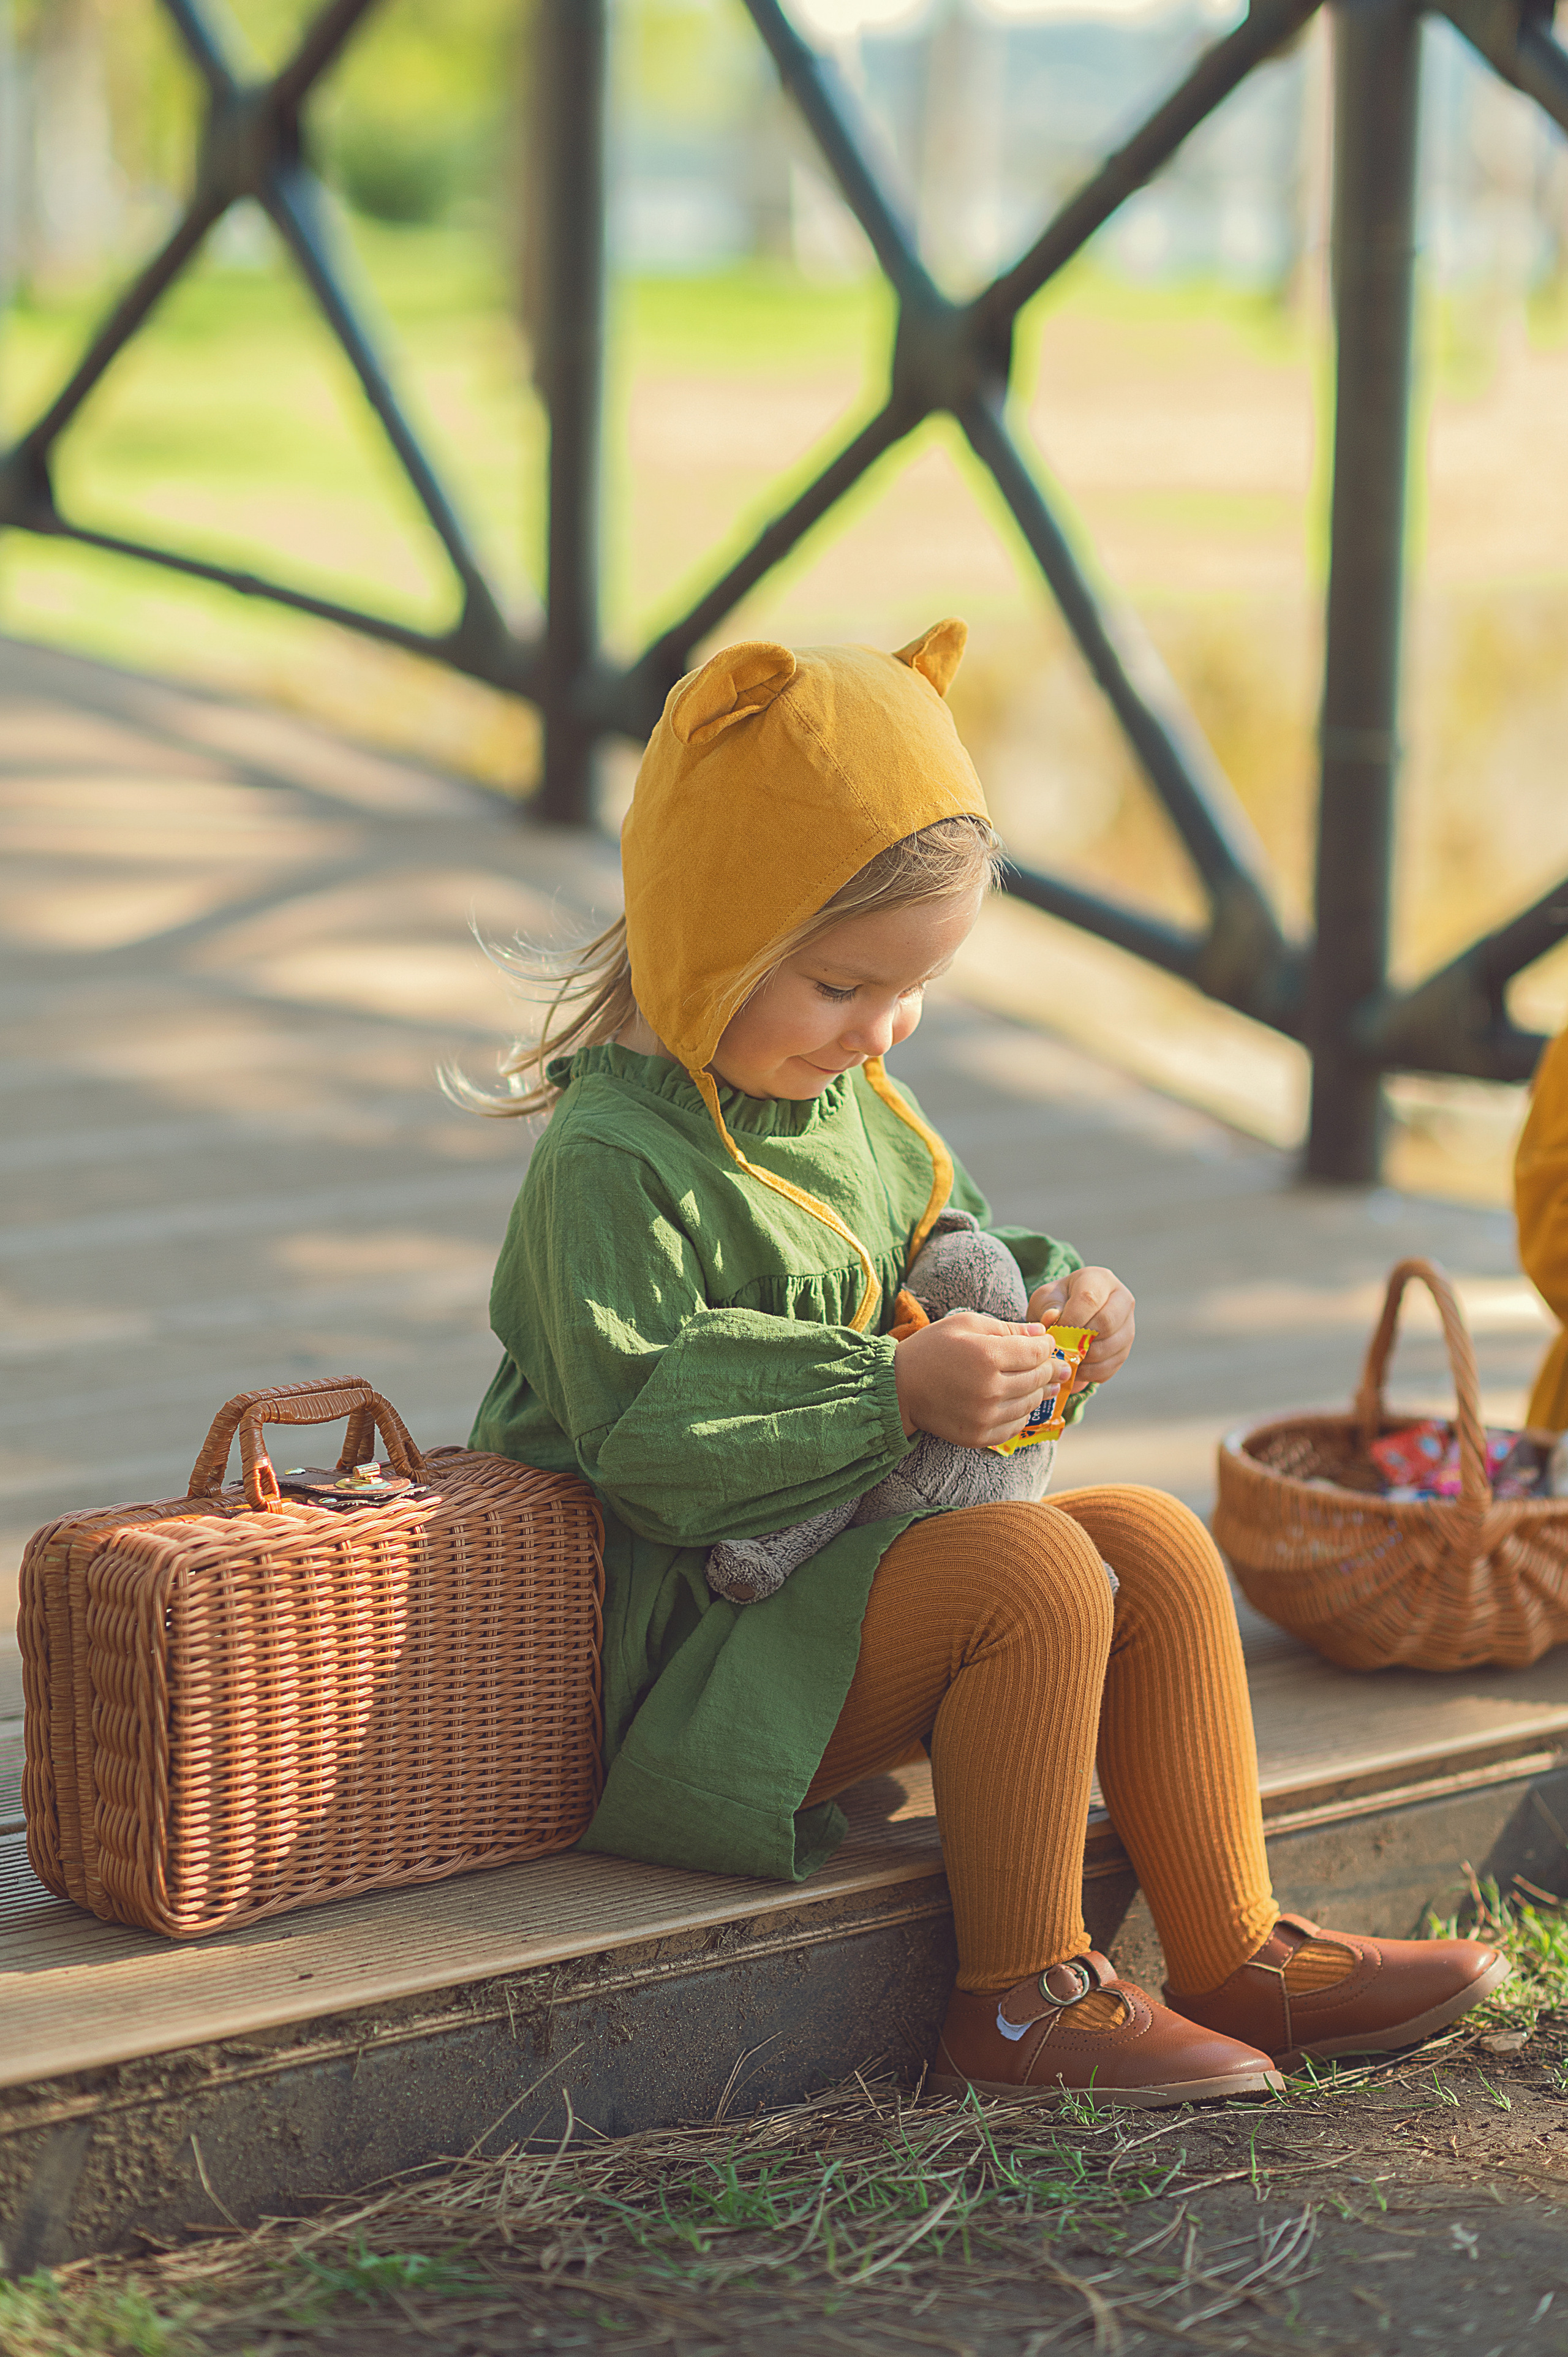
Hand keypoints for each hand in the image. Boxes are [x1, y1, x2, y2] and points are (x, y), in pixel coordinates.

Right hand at [894, 1310, 1071, 1447]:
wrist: (899, 1387)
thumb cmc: (931, 1349)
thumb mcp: (966, 1324)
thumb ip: (1006, 1328)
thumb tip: (1041, 1334)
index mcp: (988, 1356)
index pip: (1036, 1353)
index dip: (1047, 1348)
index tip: (1049, 1344)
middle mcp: (990, 1389)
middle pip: (1037, 1379)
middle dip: (1050, 1370)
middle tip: (1059, 1367)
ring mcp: (985, 1416)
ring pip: (1030, 1404)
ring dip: (1040, 1393)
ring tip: (1045, 1386)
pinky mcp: (979, 1436)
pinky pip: (1014, 1427)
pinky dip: (1023, 1415)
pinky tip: (1021, 1404)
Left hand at [1026, 1266, 1134, 1391]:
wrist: (1069, 1316)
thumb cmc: (1057, 1303)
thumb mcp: (1046, 1299)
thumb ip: (1047, 1307)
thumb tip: (1053, 1318)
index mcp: (1100, 1279)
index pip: (1089, 1299)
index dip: (1071, 1320)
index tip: (1055, 1333)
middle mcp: (1122, 1299)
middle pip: (1107, 1323)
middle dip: (1079, 1340)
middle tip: (1061, 1349)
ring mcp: (1128, 1324)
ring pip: (1112, 1347)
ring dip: (1085, 1358)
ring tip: (1065, 1359)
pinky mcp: (1126, 1348)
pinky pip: (1112, 1365)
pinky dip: (1091, 1372)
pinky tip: (1075, 1368)